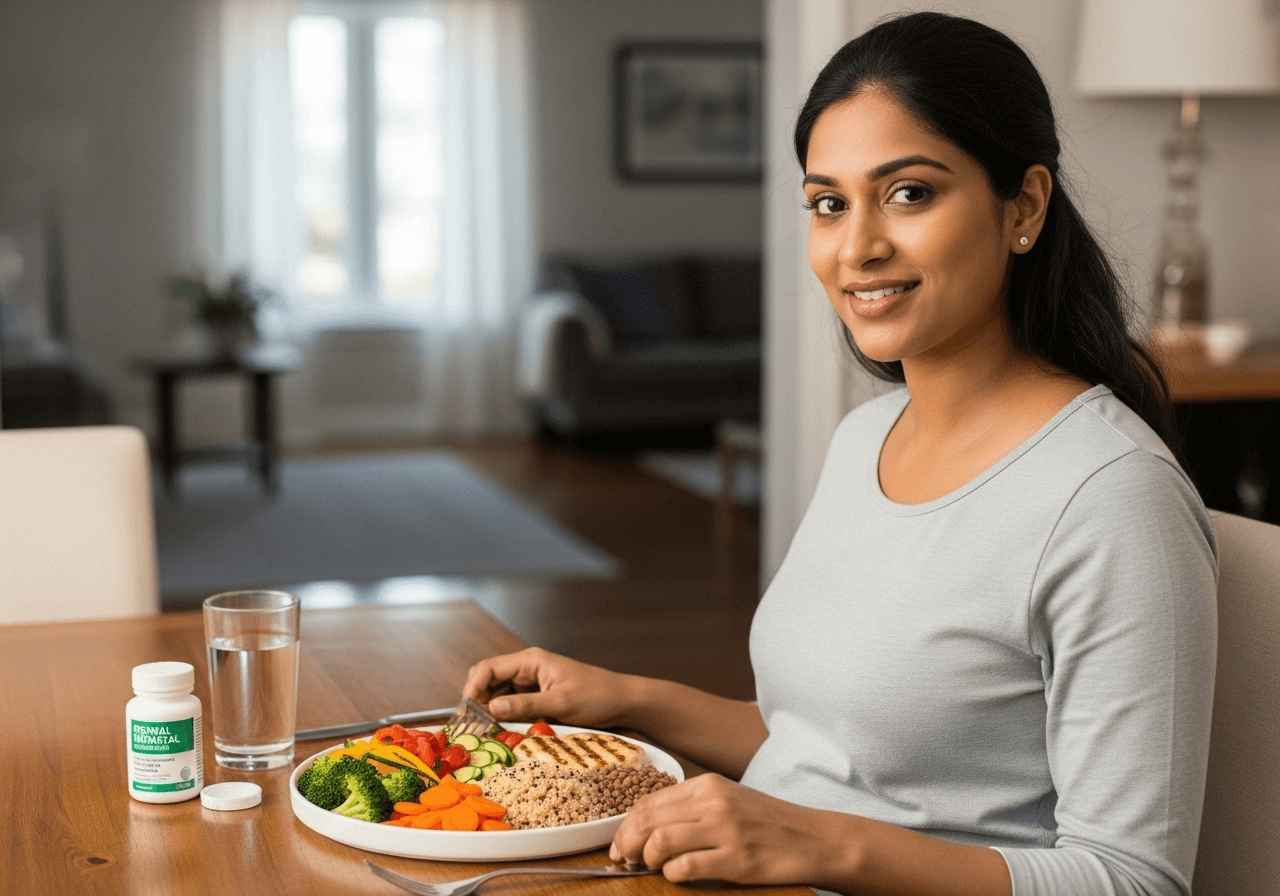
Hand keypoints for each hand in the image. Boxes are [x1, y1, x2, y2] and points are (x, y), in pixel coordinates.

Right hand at [461, 647, 635, 729]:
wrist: (622, 701)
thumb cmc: (596, 696)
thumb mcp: (560, 703)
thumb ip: (525, 705)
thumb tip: (490, 707)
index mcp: (531, 661)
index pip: (488, 668)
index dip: (472, 688)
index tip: (466, 712)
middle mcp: (527, 669)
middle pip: (489, 680)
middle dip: (477, 701)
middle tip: (472, 726)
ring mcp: (532, 683)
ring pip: (498, 694)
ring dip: (490, 711)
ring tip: (485, 732)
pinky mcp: (538, 696)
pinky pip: (513, 705)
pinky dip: (505, 717)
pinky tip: (503, 731)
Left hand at [609, 774, 837, 886]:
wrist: (812, 838)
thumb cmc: (768, 822)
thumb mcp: (729, 800)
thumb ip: (692, 807)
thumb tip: (649, 825)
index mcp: (708, 785)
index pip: (650, 801)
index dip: (627, 824)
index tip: (620, 843)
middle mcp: (713, 802)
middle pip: (649, 820)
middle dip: (627, 842)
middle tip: (625, 859)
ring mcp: (725, 830)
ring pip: (661, 841)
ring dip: (648, 859)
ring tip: (652, 867)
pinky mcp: (736, 859)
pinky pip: (686, 867)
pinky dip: (672, 875)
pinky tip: (678, 875)